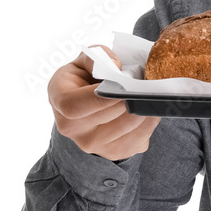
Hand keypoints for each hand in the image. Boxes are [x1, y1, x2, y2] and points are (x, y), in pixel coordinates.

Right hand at [48, 45, 159, 160]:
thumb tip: (116, 67)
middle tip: (147, 85)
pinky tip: (150, 109)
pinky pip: (140, 138)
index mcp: (60, 101)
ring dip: (145, 108)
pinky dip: (150, 121)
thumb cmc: (84, 79)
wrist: (87, 106)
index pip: (75, 106)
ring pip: (129, 126)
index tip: (123, 85)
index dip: (102, 97)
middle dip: (131, 98)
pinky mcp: (114, 152)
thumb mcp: (83, 61)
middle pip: (109, 115)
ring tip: (151, 95)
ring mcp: (93, 145)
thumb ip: (96, 57)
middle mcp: (72, 129)